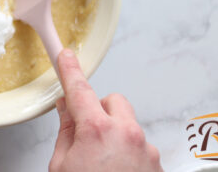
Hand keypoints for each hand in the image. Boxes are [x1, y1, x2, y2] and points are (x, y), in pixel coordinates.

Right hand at [49, 49, 162, 171]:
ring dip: (115, 134)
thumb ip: (67, 132)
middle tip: (86, 129)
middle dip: (99, 109)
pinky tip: (116, 171)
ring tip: (102, 162)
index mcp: (95, 130)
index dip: (70, 69)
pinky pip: (140, 145)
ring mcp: (144, 149)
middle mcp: (125, 134)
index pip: (79, 88)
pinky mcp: (156, 164)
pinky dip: (128, 153)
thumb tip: (66, 110)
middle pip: (113, 101)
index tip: (67, 56)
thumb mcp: (62, 166)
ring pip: (128, 125)